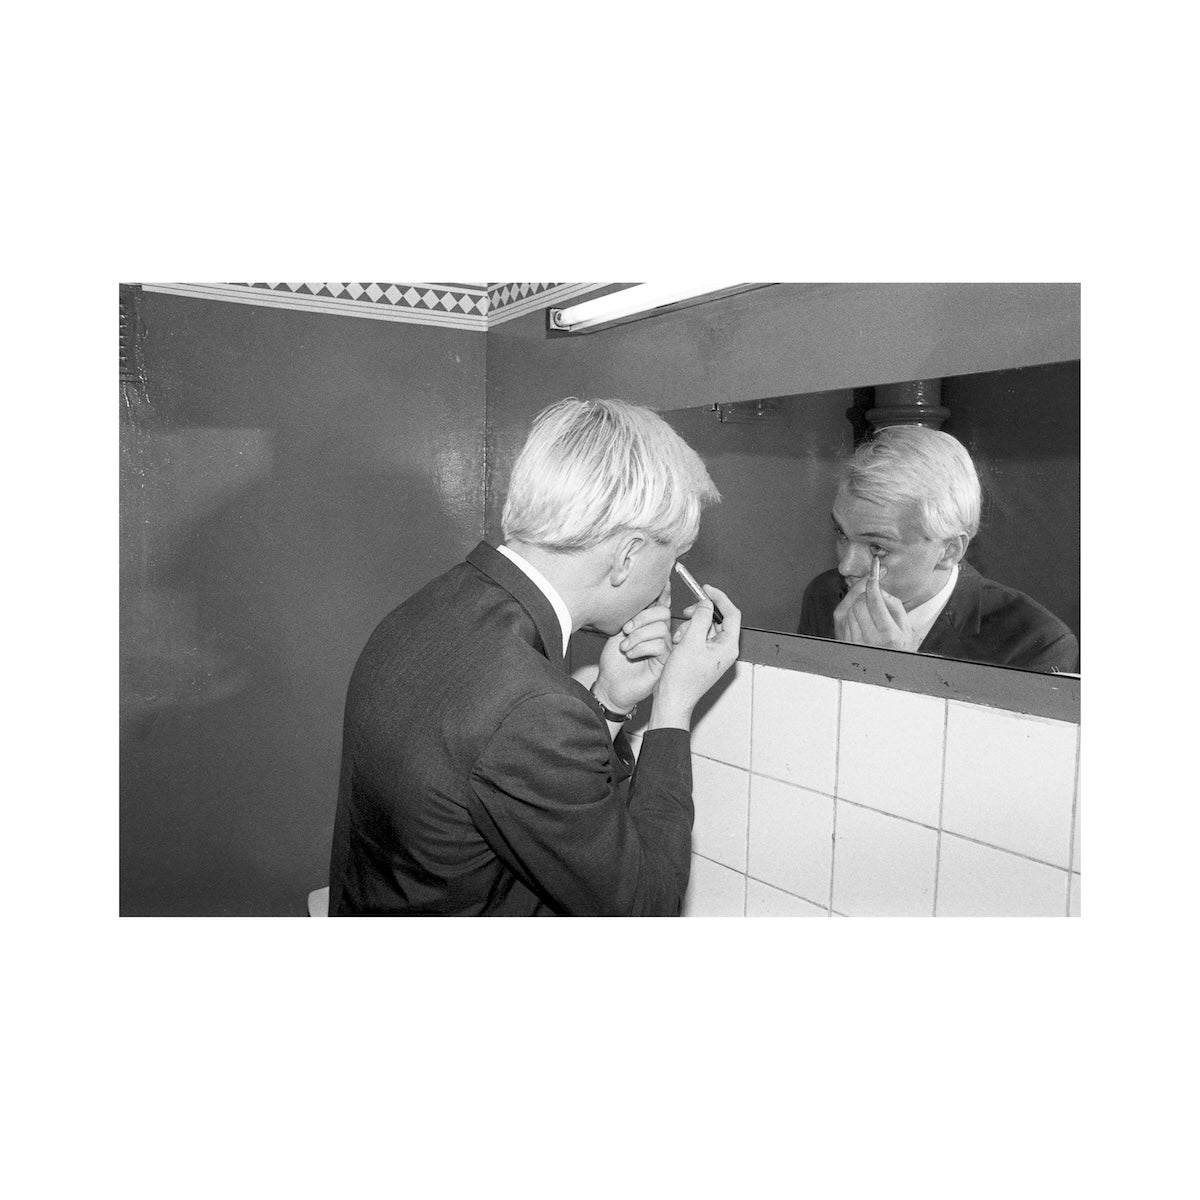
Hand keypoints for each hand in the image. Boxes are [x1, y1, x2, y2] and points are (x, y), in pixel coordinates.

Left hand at [595, 581, 673, 713]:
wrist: (611, 685)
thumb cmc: (614, 661)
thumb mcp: (619, 631)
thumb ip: (630, 614)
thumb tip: (636, 593)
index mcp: (650, 624)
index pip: (661, 604)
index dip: (663, 591)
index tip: (662, 579)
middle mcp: (660, 634)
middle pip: (663, 613)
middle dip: (642, 618)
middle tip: (626, 630)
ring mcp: (665, 648)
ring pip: (660, 629)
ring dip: (638, 636)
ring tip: (625, 647)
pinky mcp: (665, 662)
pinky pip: (660, 645)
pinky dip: (642, 647)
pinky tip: (631, 654)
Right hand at [652, 582, 740, 728]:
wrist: (673, 699)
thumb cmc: (683, 678)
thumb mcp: (691, 641)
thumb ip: (700, 618)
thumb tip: (706, 603)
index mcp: (728, 646)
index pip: (732, 613)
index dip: (719, 598)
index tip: (706, 589)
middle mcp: (724, 649)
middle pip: (718, 619)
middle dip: (700, 615)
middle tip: (687, 613)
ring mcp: (714, 654)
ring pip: (705, 627)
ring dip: (691, 626)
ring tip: (679, 638)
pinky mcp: (703, 657)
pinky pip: (698, 637)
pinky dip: (688, 636)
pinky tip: (678, 644)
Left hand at [833, 567, 920, 651]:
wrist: (886, 669)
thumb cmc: (898, 647)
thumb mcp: (905, 627)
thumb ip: (894, 605)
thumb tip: (879, 588)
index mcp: (889, 634)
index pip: (875, 601)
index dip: (873, 584)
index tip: (874, 574)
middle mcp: (870, 640)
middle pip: (859, 602)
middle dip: (865, 595)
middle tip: (872, 596)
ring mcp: (855, 643)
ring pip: (849, 609)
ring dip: (857, 604)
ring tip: (868, 612)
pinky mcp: (845, 643)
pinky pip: (844, 619)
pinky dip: (851, 613)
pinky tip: (860, 619)